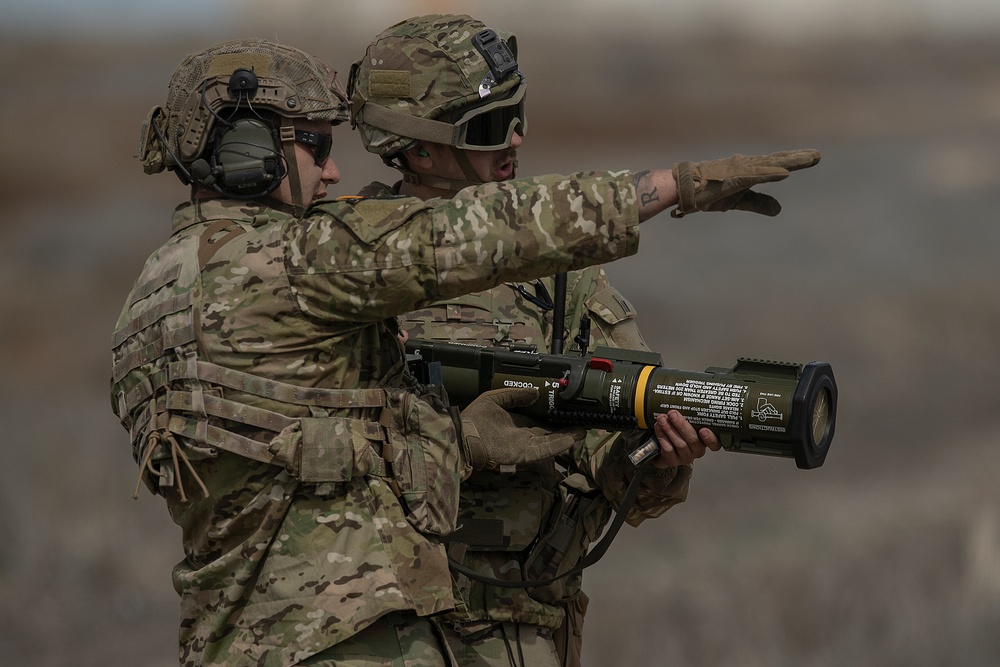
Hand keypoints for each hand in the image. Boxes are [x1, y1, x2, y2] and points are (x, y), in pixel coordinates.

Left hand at [460, 388, 585, 470]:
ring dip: (566, 438)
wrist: (463, 436)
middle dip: (566, 429)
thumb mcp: (495, 398)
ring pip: (551, 442)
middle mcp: (524, 435)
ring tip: (582, 431)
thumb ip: (515, 394)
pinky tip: (570, 440)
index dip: (556, 418)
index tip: (570, 412)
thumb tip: (536, 392)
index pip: (541, 421)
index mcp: (518, 422)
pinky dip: (557, 445)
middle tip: (584, 422)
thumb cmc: (475, 417)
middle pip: (550, 433)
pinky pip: (543, 450)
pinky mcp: (523, 454)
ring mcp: (525, 446)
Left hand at [648, 410, 720, 467]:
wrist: (661, 447)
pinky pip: (668, 449)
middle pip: (693, 439)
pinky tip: (658, 428)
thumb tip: (688, 393)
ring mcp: (685, 457)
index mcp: (705, 440)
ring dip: (669, 429)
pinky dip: (662, 437)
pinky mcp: (673, 461)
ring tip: (662, 419)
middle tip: (672, 414)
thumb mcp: (687, 421)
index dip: (711, 438)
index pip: (715, 443)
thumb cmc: (678, 430)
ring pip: (680, 444)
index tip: (704, 429)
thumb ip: (690, 412)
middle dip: (681, 425)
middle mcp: (697, 450)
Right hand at [671, 149, 820, 216]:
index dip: (795, 161)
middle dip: (798, 158)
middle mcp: (747, 167)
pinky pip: (755, 176)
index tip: (814, 157)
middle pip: (777, 161)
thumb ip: (759, 203)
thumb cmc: (708, 192)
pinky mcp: (732, 178)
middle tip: (818, 156)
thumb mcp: (739, 201)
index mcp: (749, 171)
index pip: (776, 164)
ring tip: (810, 159)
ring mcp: (740, 171)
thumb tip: (779, 210)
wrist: (683, 188)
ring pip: (770, 165)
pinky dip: (770, 174)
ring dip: (790, 162)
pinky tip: (785, 173)